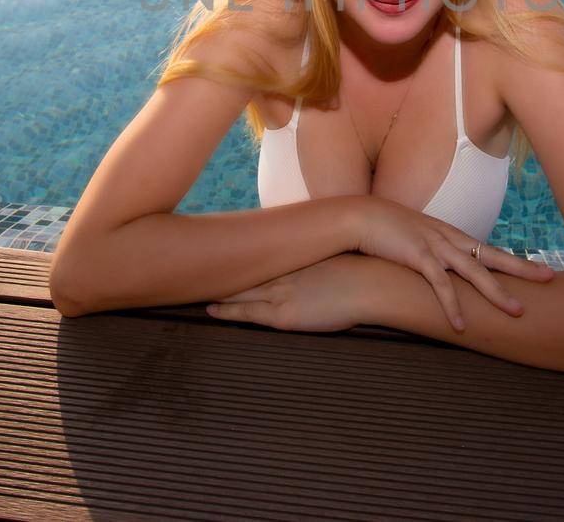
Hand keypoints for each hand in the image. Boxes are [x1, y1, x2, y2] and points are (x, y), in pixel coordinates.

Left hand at [205, 253, 371, 333]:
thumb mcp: (335, 255)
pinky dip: (227, 312)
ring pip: (238, 290)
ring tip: (189, 285)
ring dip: (215, 288)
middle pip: (239, 268)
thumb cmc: (364, 270)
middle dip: (215, 265)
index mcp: (294, 254)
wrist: (374, 283)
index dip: (233, 251)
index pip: (255, 250)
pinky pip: (247, 314)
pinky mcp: (284, 315)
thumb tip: (315, 259)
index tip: (214, 247)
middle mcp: (281, 269)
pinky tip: (211, 311)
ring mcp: (280, 291)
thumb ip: (319, 258)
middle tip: (188, 261)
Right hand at [352, 197, 554, 331]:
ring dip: (497, 293)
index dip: (515, 260)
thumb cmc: (386, 230)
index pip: (489, 250)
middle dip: (523, 268)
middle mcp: (449, 239)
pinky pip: (440, 285)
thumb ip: (433, 252)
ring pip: (475, 272)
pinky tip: (461, 325)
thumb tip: (442, 268)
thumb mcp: (416, 239)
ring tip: (517, 311)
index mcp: (451, 235)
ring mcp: (436, 246)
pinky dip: (452, 306)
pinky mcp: (418, 257)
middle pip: (493, 256)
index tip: (539, 269)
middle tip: (551, 278)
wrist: (360, 217)